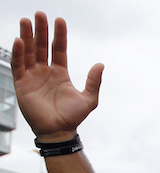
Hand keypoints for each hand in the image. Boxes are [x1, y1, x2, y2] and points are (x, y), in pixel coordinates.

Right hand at [11, 12, 102, 141]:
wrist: (59, 131)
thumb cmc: (73, 117)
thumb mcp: (89, 98)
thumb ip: (93, 81)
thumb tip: (101, 64)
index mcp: (60, 73)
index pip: (59, 49)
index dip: (59, 35)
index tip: (59, 20)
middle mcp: (45, 72)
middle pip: (42, 46)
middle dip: (41, 30)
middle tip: (40, 14)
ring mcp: (32, 76)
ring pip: (29, 52)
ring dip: (27, 36)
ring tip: (27, 20)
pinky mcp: (22, 84)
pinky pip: (18, 65)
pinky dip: (19, 53)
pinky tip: (20, 40)